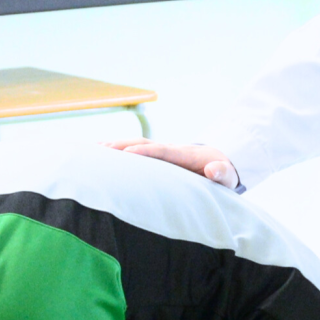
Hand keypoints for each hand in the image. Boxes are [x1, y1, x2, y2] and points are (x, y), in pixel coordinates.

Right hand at [108, 139, 239, 190]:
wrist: (221, 162)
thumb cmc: (223, 174)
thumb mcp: (228, 176)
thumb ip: (223, 173)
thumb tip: (214, 169)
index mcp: (184, 155)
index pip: (163, 152)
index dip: (146, 152)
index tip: (128, 154)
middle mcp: (169, 149)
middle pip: (142, 144)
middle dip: (122, 146)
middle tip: (101, 150)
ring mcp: (160, 151)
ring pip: (134, 145)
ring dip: (114, 146)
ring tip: (92, 151)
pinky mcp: (154, 157)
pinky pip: (133, 151)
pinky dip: (116, 150)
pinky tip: (97, 154)